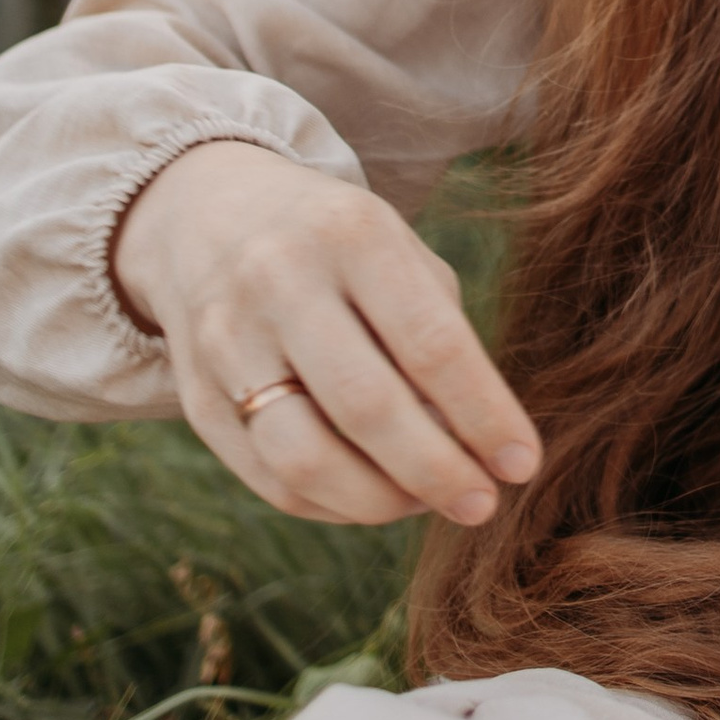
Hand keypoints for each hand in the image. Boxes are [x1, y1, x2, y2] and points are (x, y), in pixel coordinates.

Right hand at [113, 139, 540, 529]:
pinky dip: (331, 505)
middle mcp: (279, 282)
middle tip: (482, 505)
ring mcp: (227, 341)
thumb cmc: (338, 246)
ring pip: (304, 458)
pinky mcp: (196, 396)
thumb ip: (439, 334)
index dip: (484, 415)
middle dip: (436, 471)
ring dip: (379, 502)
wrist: (206, 214)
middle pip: (365, 406)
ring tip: (426, 503)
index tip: (523, 465)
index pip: (431, 343)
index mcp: (352, 234)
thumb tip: (474, 444)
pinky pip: (268, 479)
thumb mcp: (397, 250)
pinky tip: (373, 498)